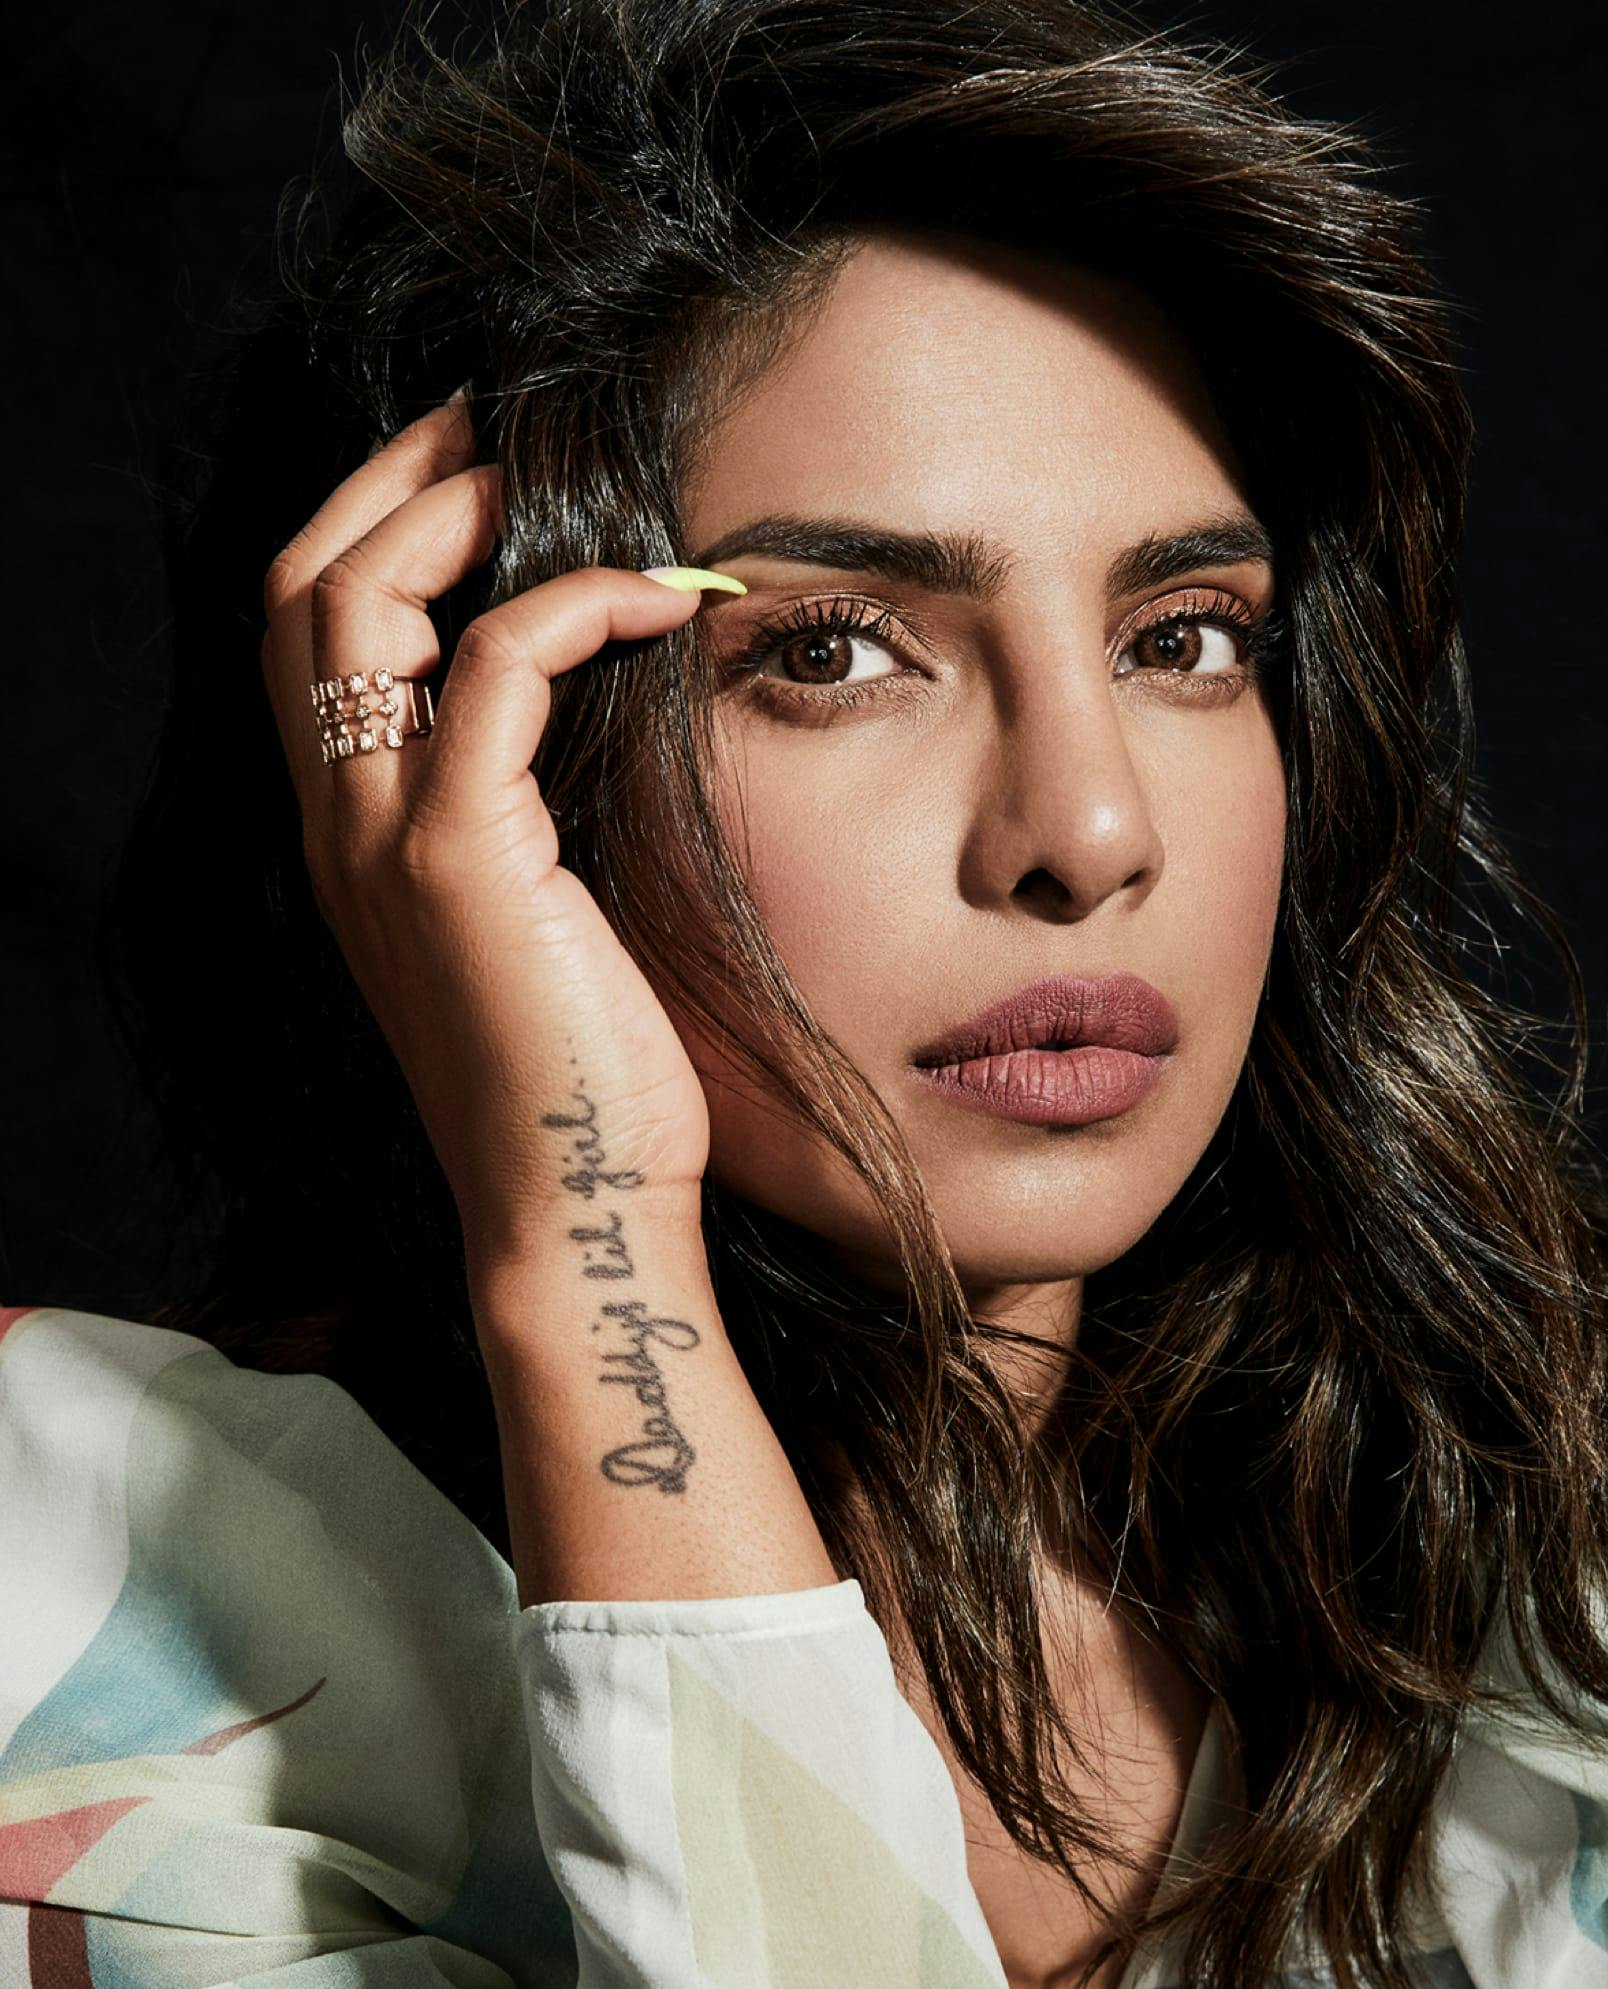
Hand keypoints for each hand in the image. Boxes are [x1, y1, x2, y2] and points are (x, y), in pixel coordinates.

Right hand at [259, 394, 732, 1271]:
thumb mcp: (530, 924)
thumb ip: (518, 819)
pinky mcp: (461, 856)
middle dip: (392, 478)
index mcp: (346, 837)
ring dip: (461, 508)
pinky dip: (575, 600)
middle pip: (304, 587)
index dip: (369, 528)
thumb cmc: (578, 1074)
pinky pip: (502, 663)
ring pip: (366, 599)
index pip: (305, 636)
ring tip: (555, 476)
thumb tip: (590, 711)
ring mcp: (382, 839)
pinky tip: (660, 598)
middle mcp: (337, 826)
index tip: (464, 469)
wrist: (572, 1201)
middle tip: (490, 421)